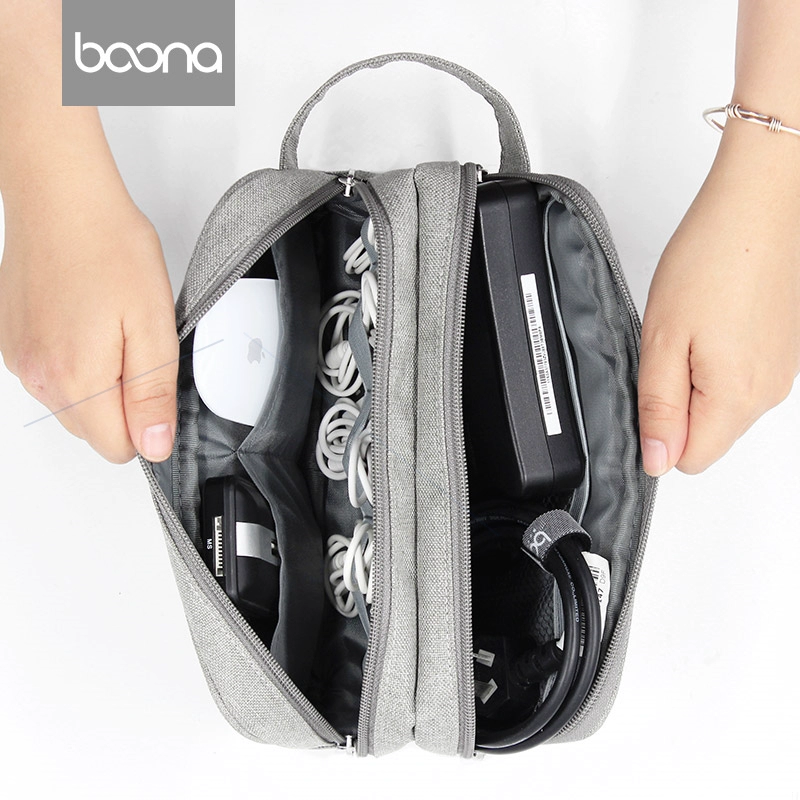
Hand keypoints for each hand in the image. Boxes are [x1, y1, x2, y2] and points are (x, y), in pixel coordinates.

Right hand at [0, 168, 178, 463]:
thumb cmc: (109, 248)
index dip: (148, 425)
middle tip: (138, 348)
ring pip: (73, 405)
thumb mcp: (154, 326)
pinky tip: (88, 323)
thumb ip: (153, 394)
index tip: (156, 386)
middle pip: (94, 430)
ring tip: (112, 330)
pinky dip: (75, 363)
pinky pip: (52, 377)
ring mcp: (21, 361)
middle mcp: (40, 378)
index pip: (119, 448)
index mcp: (77, 380)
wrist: (62, 199)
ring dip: (100, 383)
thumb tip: (154, 445)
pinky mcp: (14, 343)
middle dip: (124, 404)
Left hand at [638, 121, 799, 475]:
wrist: (760, 203)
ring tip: (687, 329)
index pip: (690, 459)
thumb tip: (658, 460)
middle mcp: (767, 392)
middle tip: (664, 350)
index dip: (657, 434)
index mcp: (737, 397)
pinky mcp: (780, 349)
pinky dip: (715, 360)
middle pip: (707, 434)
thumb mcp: (663, 340)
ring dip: (693, 379)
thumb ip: (659, 407)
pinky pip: (738, 377)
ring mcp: (779, 370)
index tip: (646, 391)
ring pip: (721, 405)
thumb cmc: (713, 258)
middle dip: (674, 404)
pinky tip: (708, 321)